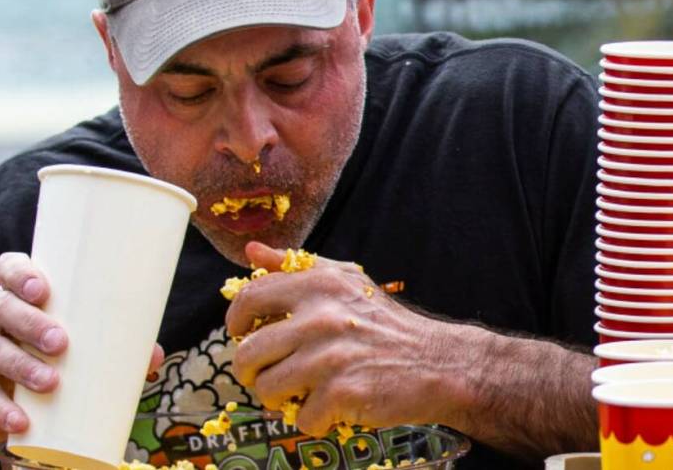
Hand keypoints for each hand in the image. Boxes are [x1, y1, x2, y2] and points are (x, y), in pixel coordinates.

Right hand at [0, 252, 164, 454]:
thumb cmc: (38, 356)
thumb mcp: (66, 344)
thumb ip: (108, 345)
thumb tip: (154, 356)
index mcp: (14, 294)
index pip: (8, 268)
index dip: (21, 274)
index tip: (43, 288)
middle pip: (2, 308)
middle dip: (31, 323)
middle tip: (61, 342)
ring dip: (22, 366)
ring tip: (51, 382)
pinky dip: (2, 408)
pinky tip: (20, 419)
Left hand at [227, 242, 460, 436]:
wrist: (437, 362)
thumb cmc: (383, 321)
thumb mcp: (342, 279)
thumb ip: (293, 265)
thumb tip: (250, 252)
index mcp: (315, 286)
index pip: (249, 299)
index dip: (235, 321)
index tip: (239, 334)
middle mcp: (318, 318)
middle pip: (248, 353)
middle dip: (249, 371)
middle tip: (262, 375)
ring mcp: (329, 357)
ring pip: (267, 388)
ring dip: (276, 398)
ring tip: (295, 393)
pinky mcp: (342, 393)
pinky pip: (301, 417)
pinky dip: (311, 419)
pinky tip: (327, 408)